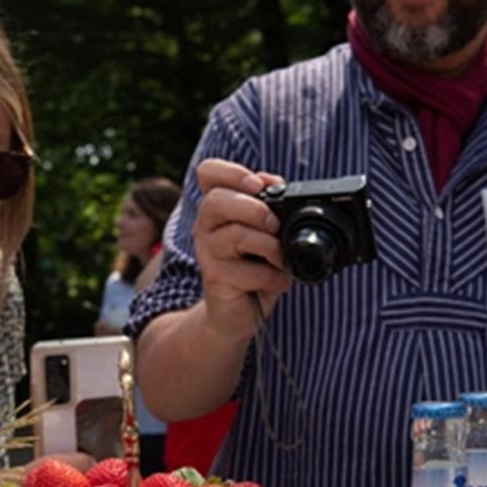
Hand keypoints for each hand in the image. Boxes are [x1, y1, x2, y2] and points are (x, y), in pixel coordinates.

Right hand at [193, 158, 291, 341]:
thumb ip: (268, 205)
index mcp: (218, 207)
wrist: (237, 313)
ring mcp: (207, 252)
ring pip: (234, 234)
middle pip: (216, 201)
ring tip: (280, 257)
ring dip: (268, 245)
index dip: (231, 172)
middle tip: (274, 224)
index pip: (208, 173)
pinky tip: (278, 281)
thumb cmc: (253, 269)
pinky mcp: (215, 278)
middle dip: (253, 208)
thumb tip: (275, 183)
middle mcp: (205, 226)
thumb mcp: (264, 233)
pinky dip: (272, 276)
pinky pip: (248, 270)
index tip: (257, 185)